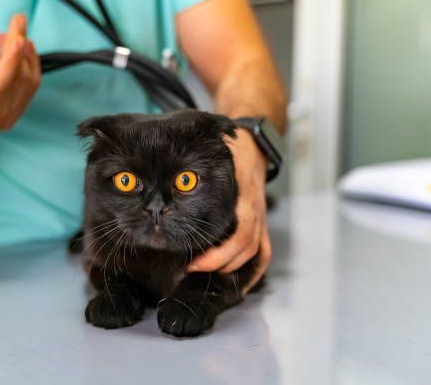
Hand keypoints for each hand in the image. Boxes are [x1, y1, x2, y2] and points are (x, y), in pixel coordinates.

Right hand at [0, 14, 40, 136]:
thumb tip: (5, 45)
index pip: (0, 82)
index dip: (12, 57)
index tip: (18, 35)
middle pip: (19, 80)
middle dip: (19, 50)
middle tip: (16, 26)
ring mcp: (7, 121)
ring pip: (28, 83)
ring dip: (25, 56)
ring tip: (15, 38)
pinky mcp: (15, 117)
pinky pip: (29, 88)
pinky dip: (29, 67)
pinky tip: (23, 53)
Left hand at [187, 128, 271, 292]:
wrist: (253, 145)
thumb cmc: (229, 152)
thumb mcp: (215, 158)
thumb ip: (194, 172)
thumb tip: (167, 184)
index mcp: (243, 198)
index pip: (239, 235)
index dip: (217, 254)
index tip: (193, 262)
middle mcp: (254, 211)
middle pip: (245, 247)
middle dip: (219, 264)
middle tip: (191, 269)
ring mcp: (260, 218)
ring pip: (255, 251)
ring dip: (232, 268)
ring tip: (206, 274)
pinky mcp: (261, 223)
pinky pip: (263, 251)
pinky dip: (253, 271)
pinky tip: (238, 285)